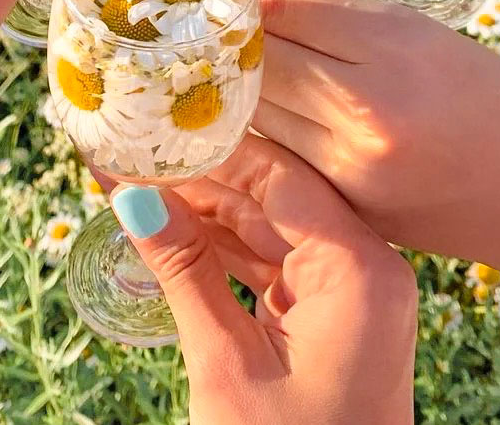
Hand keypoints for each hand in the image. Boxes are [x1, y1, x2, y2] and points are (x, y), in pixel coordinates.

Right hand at [110, 135, 415, 424]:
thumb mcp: (226, 365)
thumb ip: (184, 270)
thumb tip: (129, 196)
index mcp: (363, 269)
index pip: (279, 177)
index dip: (210, 153)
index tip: (151, 133)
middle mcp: (370, 269)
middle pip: (275, 198)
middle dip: (199, 182)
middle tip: (129, 157)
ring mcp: (355, 295)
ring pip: (271, 230)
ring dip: (204, 216)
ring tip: (135, 189)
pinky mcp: (335, 320)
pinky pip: (275, 266)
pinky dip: (225, 254)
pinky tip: (172, 233)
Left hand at [252, 0, 499, 286]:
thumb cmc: (488, 96)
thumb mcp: (420, 31)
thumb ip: (332, 12)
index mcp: (392, 50)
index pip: (284, 10)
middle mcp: (363, 112)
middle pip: (261, 61)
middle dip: (237, 37)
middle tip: (221, 21)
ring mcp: (348, 170)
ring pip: (256, 110)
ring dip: (244, 84)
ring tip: (238, 61)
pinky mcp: (341, 209)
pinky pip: (277, 153)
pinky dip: (266, 128)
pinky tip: (269, 108)